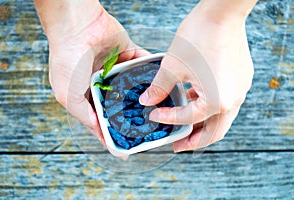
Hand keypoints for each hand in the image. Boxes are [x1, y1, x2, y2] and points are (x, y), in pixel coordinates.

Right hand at [35, 0, 147, 147]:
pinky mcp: (127, 52)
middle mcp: (103, 82)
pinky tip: (160, 78)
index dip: (112, 132)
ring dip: (145, 92)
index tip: (126, 147)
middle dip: (133, 114)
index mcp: (87, 93)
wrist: (77, 26)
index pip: (102, 118)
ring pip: (135, 84)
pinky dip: (150, 67)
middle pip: (122, 103)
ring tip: (158, 104)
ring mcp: (116, 67)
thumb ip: (84, 115)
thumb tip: (99, 133)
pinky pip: (142, 62)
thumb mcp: (68, 95)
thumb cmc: (67, 60)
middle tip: (147, 127)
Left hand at [139, 1, 254, 151]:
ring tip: (185, 123)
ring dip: (203, 123)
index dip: (168, 119)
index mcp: (217, 101)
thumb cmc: (200, 36)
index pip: (188, 118)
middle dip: (195, 140)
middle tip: (179, 145)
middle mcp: (233, 100)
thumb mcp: (173, 66)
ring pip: (221, 118)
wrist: (222, 13)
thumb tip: (147, 101)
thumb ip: (160, 88)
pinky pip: (225, 101)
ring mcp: (240, 90)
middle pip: (215, 132)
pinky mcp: (241, 79)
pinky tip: (195, 98)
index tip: (155, 115)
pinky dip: (210, 106)